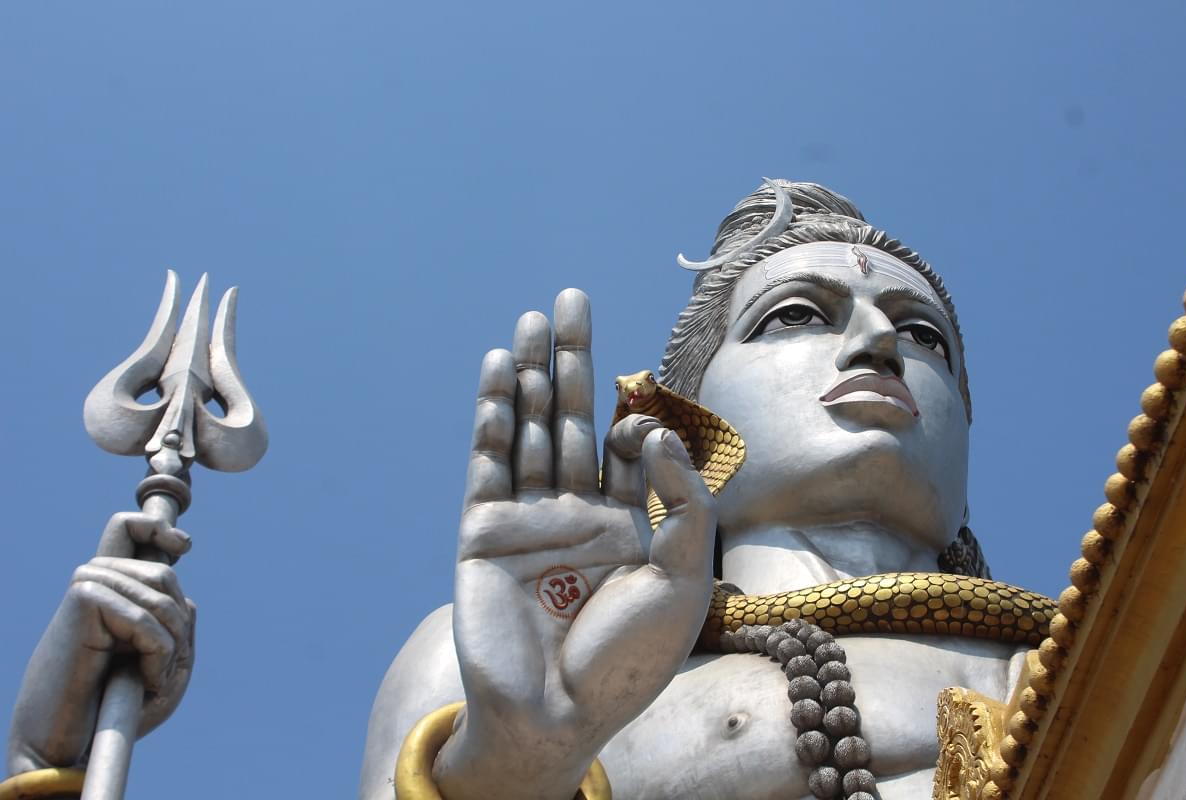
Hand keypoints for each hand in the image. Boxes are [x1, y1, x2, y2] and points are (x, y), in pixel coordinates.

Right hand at [7, 512, 194, 772]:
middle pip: (165, 575)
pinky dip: (159, 657)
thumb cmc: (116, 705)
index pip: (126, 529)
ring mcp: (88, 584)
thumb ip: (180, 625)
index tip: (183, 545)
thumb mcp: (165, 661)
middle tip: (165, 668)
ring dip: (172, 647)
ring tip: (154, 680)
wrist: (66, 740)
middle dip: (178, 625)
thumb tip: (186, 598)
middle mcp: (95, 577)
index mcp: (108, 586)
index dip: (157, 527)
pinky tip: (145, 683)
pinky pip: (148, 621)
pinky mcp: (85, 598)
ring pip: (163, 599)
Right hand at [434, 290, 716, 798]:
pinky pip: (487, 465)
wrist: (562, 716)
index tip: (639, 413)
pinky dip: (491, 418)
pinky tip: (498, 374)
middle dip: (571, 360)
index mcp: (624, 524)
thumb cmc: (631, 658)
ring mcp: (526, 521)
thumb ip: (683, 499)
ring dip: (526, 375)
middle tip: (571, 299)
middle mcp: (573, 513)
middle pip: (569, 419)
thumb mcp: (684, 577)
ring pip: (526, 430)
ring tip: (531, 320)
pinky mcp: (482, 533)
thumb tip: (652, 431)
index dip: (630, 412)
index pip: (621, 443)